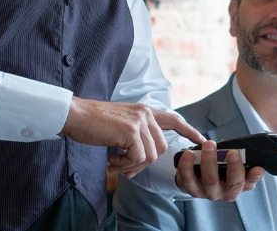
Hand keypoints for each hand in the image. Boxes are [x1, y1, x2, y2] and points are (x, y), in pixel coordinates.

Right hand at [60, 97, 202, 177]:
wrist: (74, 116)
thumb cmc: (93, 124)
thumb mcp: (119, 127)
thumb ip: (134, 140)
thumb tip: (138, 165)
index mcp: (144, 111)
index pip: (174, 119)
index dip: (189, 130)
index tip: (202, 139)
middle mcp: (145, 114)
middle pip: (161, 148)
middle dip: (143, 163)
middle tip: (123, 166)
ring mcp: (139, 121)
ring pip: (151, 155)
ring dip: (132, 165)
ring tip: (114, 161)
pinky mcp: (131, 131)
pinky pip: (138, 158)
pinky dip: (125, 165)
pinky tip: (111, 159)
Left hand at [173, 142, 264, 200]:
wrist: (203, 177)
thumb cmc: (225, 171)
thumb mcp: (239, 170)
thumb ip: (249, 168)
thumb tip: (260, 168)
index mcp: (236, 188)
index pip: (245, 183)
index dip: (251, 176)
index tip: (255, 166)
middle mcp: (221, 193)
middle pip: (224, 183)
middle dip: (225, 165)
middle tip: (224, 149)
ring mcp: (204, 193)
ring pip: (206, 181)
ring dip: (205, 162)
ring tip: (207, 146)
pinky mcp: (189, 188)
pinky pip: (186, 180)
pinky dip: (186, 167)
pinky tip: (188, 154)